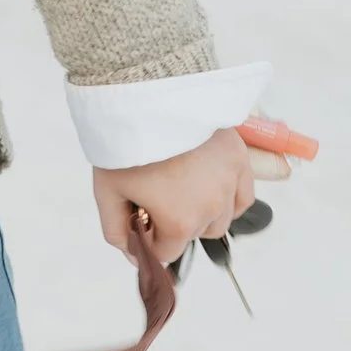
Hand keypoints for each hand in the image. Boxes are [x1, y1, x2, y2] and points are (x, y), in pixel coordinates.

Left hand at [94, 127, 254, 264]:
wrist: (148, 96)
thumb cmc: (127, 143)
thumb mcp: (107, 192)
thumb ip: (116, 231)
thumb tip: (132, 254)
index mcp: (179, 222)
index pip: (167, 253)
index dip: (149, 239)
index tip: (140, 217)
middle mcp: (211, 208)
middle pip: (194, 235)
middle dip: (174, 224)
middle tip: (157, 197)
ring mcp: (229, 184)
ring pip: (221, 220)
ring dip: (203, 214)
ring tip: (181, 189)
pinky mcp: (239, 160)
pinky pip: (243, 197)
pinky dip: (230, 199)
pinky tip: (209, 188)